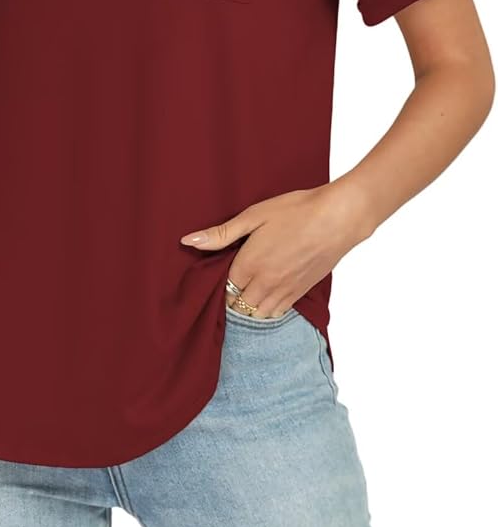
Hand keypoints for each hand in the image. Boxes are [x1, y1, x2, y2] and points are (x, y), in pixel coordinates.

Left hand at [179, 181, 374, 316]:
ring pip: (257, 315)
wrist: (338, 218)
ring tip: (245, 294)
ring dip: (248, 308)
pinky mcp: (301, 293)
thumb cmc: (296, 211)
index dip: (218, 286)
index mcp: (249, 266)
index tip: (216, 277)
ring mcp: (285, 291)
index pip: (223, 291)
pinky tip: (265, 299)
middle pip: (238, 307)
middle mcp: (265, 284)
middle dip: (230, 300)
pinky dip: (267, 311)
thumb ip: (220, 234)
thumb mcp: (253, 216)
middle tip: (228, 287)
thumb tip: (188, 241)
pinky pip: (277, 314)